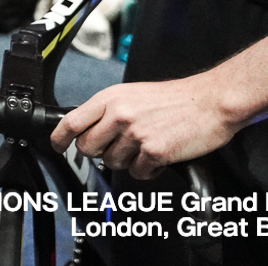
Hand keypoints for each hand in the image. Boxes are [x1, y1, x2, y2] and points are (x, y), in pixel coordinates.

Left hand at [51, 74, 241, 177]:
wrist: (210, 101)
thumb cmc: (174, 98)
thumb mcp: (132, 94)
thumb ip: (109, 110)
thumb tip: (89, 129)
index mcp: (110, 98)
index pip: (71, 121)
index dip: (59, 139)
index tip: (57, 147)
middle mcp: (118, 115)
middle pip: (87, 147)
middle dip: (98, 153)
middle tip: (117, 148)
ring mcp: (135, 134)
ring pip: (112, 162)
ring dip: (127, 160)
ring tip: (146, 146)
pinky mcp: (154, 151)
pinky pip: (138, 173)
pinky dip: (148, 170)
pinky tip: (160, 155)